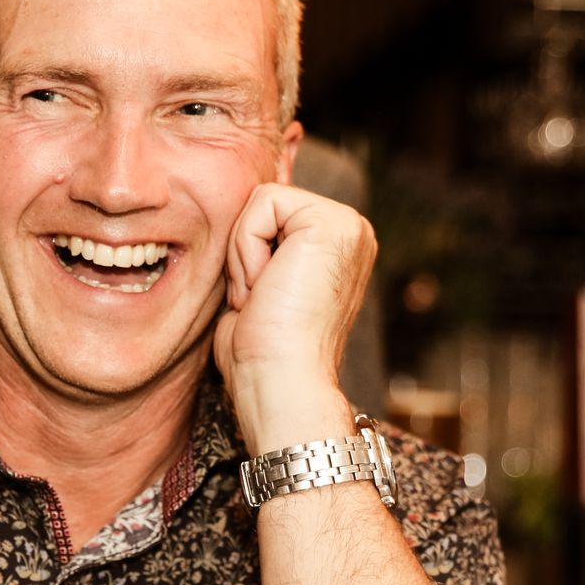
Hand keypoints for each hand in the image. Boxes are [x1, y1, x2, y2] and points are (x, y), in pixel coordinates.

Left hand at [212, 183, 374, 451]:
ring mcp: (349, 226)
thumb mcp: (259, 290)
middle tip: (260, 304)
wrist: (279, 384)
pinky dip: (248, 249)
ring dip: (244, 256)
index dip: (245, 258)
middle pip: (263, 204)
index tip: (260, 305)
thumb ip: (260, 251)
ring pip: (260, 201)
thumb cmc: (261, 355)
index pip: (267, 215)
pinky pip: (263, 202)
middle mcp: (351, 233)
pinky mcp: (333, 222)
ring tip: (264, 299)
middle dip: (244, 254)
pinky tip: (266, 289)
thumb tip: (233, 223)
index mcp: (336, 248)